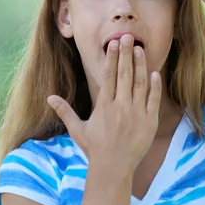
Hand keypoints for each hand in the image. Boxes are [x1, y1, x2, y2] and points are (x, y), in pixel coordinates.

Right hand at [47, 34, 161, 169]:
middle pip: (124, 74)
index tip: (113, 43)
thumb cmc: (95, 149)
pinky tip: (155, 72)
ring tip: (140, 48)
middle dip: (126, 54)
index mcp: (104, 106)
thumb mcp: (78, 129)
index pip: (109, 76)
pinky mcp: (150, 121)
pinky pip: (153, 100)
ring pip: (140, 83)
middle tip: (127, 36)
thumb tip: (49, 97)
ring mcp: (137, 113)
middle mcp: (121, 106)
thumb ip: (65, 111)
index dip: (112, 58)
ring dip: (140, 65)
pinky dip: (155, 86)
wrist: (113, 168)